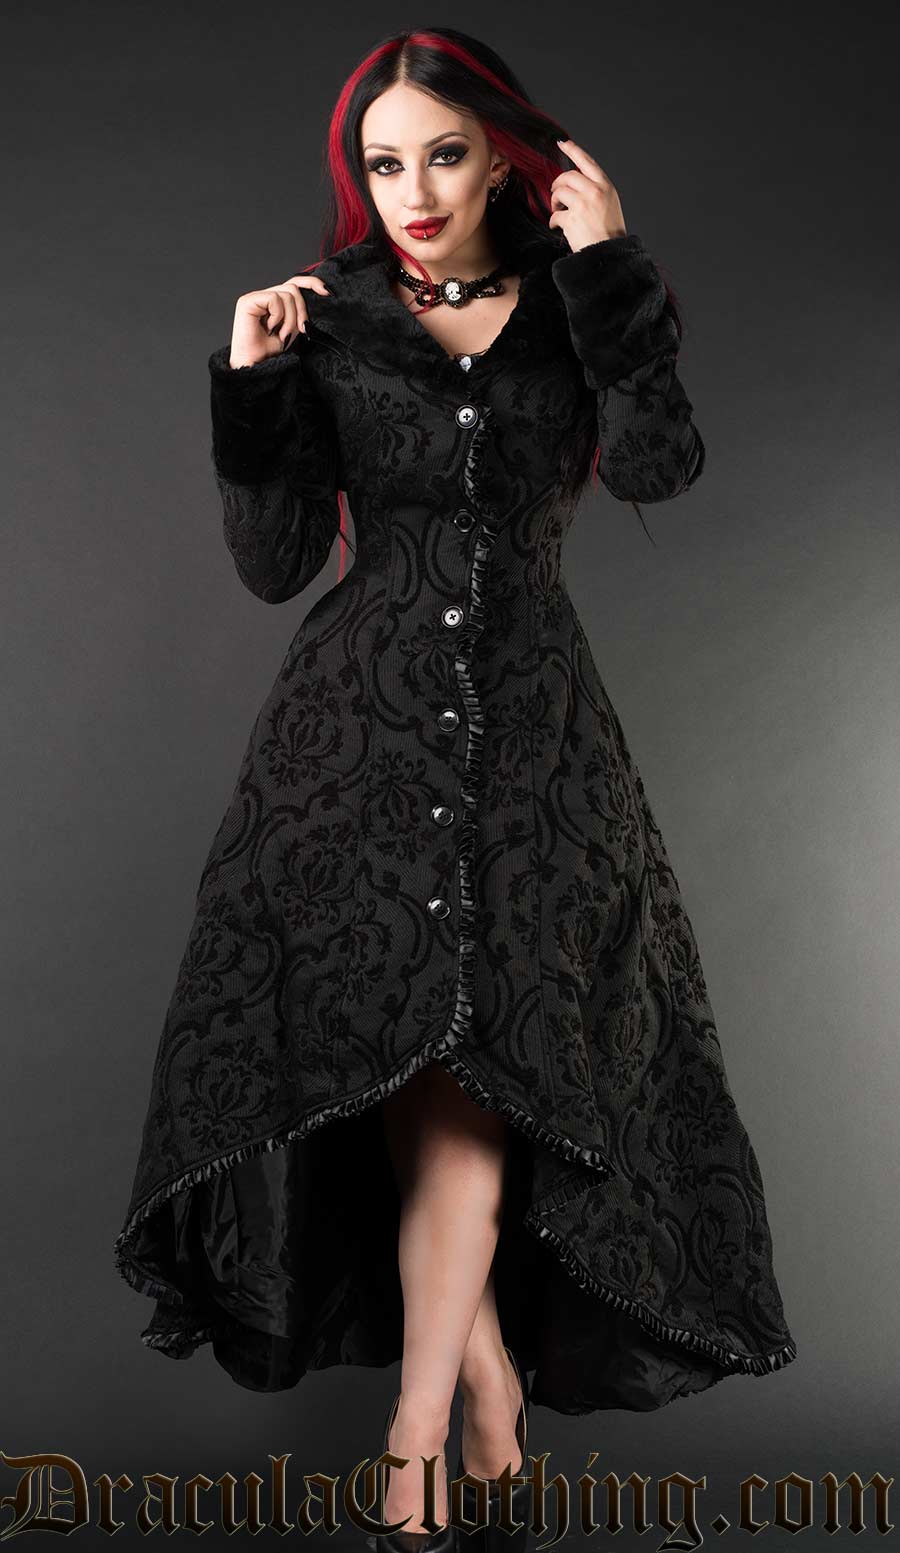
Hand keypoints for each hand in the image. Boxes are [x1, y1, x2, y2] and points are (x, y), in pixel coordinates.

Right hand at [229, 272, 330, 367]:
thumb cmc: (271, 351)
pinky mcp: (248, 301)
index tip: (327, 292)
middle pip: (293, 288)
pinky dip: (278, 316)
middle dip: (302, 310)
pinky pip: (274, 299)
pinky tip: (270, 328)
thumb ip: (300, 313)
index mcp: (274, 301)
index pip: (294, 283)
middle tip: (302, 330)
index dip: (311, 283)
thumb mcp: (293, 328)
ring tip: (283, 335)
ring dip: (290, 318)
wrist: (255, 366)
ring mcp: (255, 297)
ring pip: (287, 294)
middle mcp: (264, 296)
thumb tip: (320, 296)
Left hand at [548, 138, 626, 252]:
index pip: (587, 162)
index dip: (573, 150)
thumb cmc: (609, 232)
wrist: (608, 254)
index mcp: (605, 186)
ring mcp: (583, 204)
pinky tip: (557, 227)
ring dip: (554, 203)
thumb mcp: (609, 203)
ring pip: (559, 192)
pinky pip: (554, 215)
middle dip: (557, 185)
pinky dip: (553, 222)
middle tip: (556, 196)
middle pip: (567, 176)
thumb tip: (574, 183)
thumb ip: (595, 190)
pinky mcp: (572, 218)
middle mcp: (595, 191)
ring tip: (558, 212)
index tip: (562, 143)